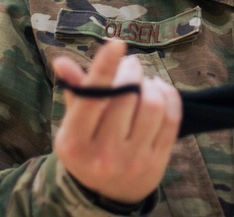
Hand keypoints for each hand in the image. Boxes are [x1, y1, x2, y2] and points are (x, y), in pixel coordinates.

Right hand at [52, 39, 181, 203]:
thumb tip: (62, 62)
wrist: (110, 191)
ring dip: (150, 83)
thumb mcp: (74, 126)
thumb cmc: (90, 146)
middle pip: (127, 95)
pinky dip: (168, 94)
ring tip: (142, 82)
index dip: (105, 68)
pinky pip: (171, 117)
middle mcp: (104, 154)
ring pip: (152, 104)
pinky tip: (158, 89)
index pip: (92, 98)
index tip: (117, 43)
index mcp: (75, 143)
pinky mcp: (158, 160)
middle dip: (131, 70)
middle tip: (130, 64)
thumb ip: (75, 93)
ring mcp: (133, 159)